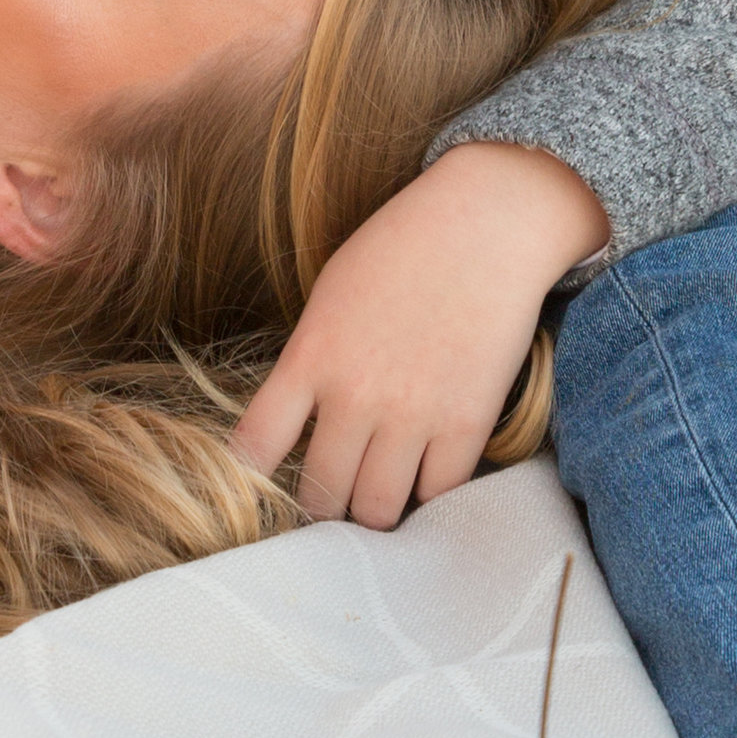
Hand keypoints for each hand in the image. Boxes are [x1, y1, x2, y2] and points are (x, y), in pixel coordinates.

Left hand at [231, 143, 608, 527]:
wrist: (483, 227)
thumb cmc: (401, 249)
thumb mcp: (331, 296)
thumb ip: (312, 361)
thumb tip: (302, 422)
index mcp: (310, 356)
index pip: (256, 447)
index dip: (252, 476)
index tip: (261, 482)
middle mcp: (355, 396)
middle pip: (321, 494)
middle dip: (323, 502)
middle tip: (334, 492)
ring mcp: (412, 416)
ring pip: (378, 510)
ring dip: (373, 508)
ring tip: (376, 490)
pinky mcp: (466, 426)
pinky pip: (437, 496)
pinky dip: (428, 494)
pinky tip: (424, 472)